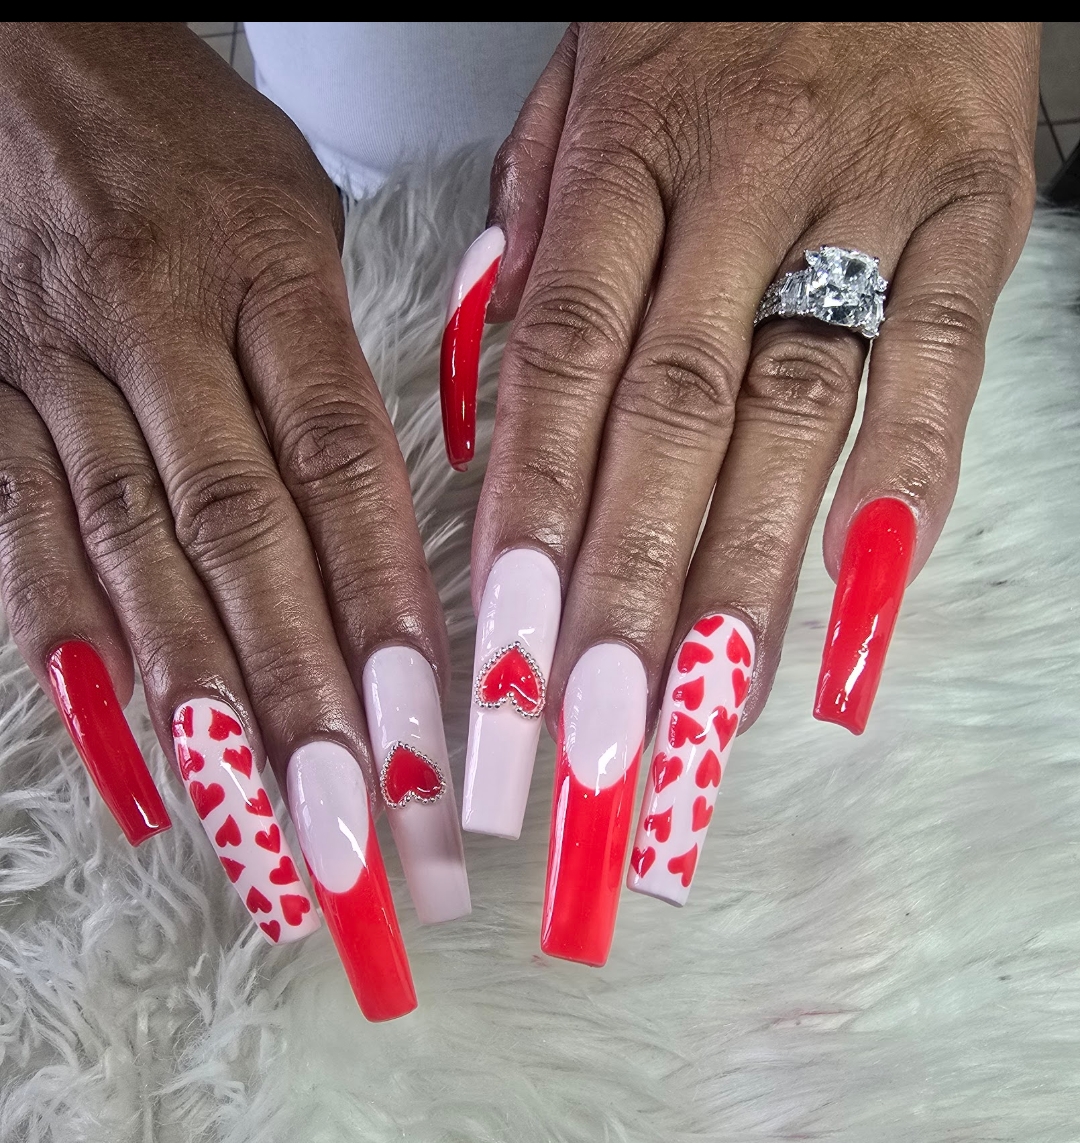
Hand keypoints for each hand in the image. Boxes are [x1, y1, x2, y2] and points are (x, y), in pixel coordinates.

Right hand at [0, 22, 467, 1019]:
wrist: (24, 56)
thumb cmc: (186, 143)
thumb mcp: (302, 215)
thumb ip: (345, 370)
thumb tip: (390, 532)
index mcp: (265, 272)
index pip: (342, 465)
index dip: (385, 606)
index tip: (430, 730)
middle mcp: (157, 328)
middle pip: (242, 541)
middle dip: (303, 700)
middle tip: (358, 833)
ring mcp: (54, 371)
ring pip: (134, 564)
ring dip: (202, 709)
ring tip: (263, 828)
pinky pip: (26, 543)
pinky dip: (79, 656)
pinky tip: (131, 756)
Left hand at [441, 22, 1037, 960]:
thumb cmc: (708, 18)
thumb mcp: (577, 94)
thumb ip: (526, 248)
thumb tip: (477, 412)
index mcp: (620, 161)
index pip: (558, 371)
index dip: (529, 523)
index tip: (501, 659)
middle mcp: (735, 187)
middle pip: (668, 423)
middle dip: (627, 595)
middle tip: (594, 742)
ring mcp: (862, 198)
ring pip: (795, 414)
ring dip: (749, 579)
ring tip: (710, 718)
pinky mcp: (971, 206)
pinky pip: (943, 361)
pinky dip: (909, 482)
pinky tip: (864, 601)